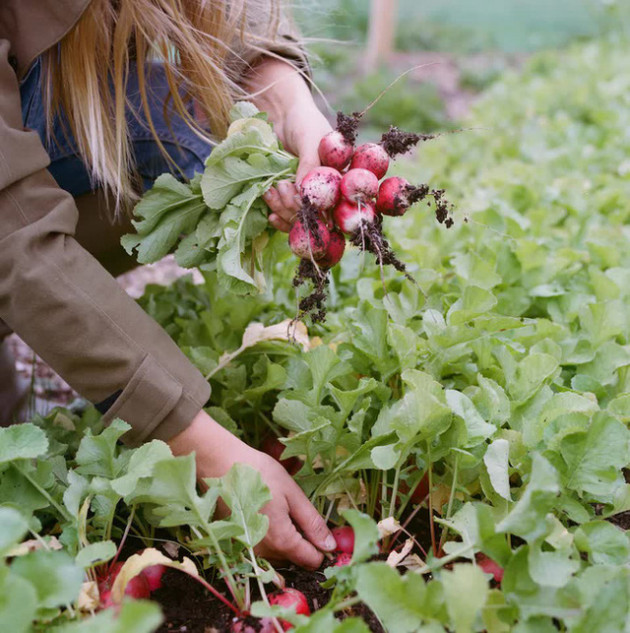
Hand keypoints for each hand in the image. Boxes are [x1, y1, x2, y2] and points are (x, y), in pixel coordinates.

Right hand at [168, 410, 335, 568]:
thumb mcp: (293, 494)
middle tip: (297, 511)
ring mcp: (248, 550)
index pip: (311, 560)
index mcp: (282, 541)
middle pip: (294, 558)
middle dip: (303, 540)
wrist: (221, 465)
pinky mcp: (237, 543)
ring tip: (280, 508)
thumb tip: (330, 547)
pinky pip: (261, 547)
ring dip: (285, 538)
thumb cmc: (260, 474)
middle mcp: (263, 553)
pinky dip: (268, 535)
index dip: (322, 548)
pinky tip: (266, 512)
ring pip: (277, 554)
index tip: (323, 531)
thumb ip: (312, 523)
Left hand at [243, 58, 332, 231]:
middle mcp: (325, 190)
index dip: (325, 214)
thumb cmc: (304, 121)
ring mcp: (306, 194)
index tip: (310, 211)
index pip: (338, 204)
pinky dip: (278, 214)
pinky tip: (270, 213)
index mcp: (339, 177)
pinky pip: (286, 214)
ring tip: (270, 191)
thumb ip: (310, 166)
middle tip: (283, 187)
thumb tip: (304, 196)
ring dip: (283, 210)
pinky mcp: (289, 195)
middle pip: (316, 216)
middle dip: (297, 208)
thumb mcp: (310, 141)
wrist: (281, 114)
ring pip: (299, 216)